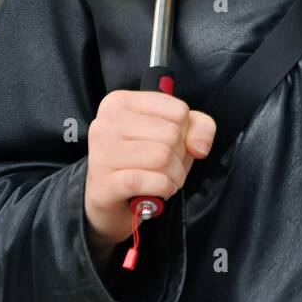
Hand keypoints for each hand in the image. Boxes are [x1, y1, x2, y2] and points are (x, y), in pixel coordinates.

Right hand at [84, 89, 216, 248]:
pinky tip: (159, 191)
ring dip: (175, 175)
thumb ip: (199, 127)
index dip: (184, 132)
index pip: (178, 110)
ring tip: (166, 179)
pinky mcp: (105, 183)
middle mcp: (106, 123)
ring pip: (162, 157)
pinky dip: (166, 189)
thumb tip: (199, 147)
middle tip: (168, 166)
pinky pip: (153, 181)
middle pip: (171, 134)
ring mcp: (102, 153)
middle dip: (180, 156)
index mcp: (120, 102)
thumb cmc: (143, 161)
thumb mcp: (175, 133)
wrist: (111, 199)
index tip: (169, 144)